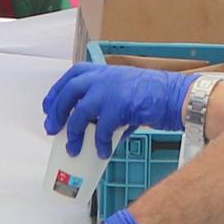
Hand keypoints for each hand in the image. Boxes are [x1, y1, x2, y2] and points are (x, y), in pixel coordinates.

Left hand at [43, 62, 194, 157]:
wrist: (175, 96)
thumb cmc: (154, 95)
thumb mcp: (125, 91)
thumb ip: (107, 105)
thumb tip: (95, 128)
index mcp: (104, 71)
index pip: (72, 76)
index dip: (57, 92)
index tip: (49, 106)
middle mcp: (103, 77)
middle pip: (69, 93)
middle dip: (57, 112)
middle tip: (52, 129)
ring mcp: (110, 90)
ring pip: (79, 112)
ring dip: (73, 133)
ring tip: (73, 148)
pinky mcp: (118, 106)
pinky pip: (101, 130)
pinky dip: (99, 143)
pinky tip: (102, 152)